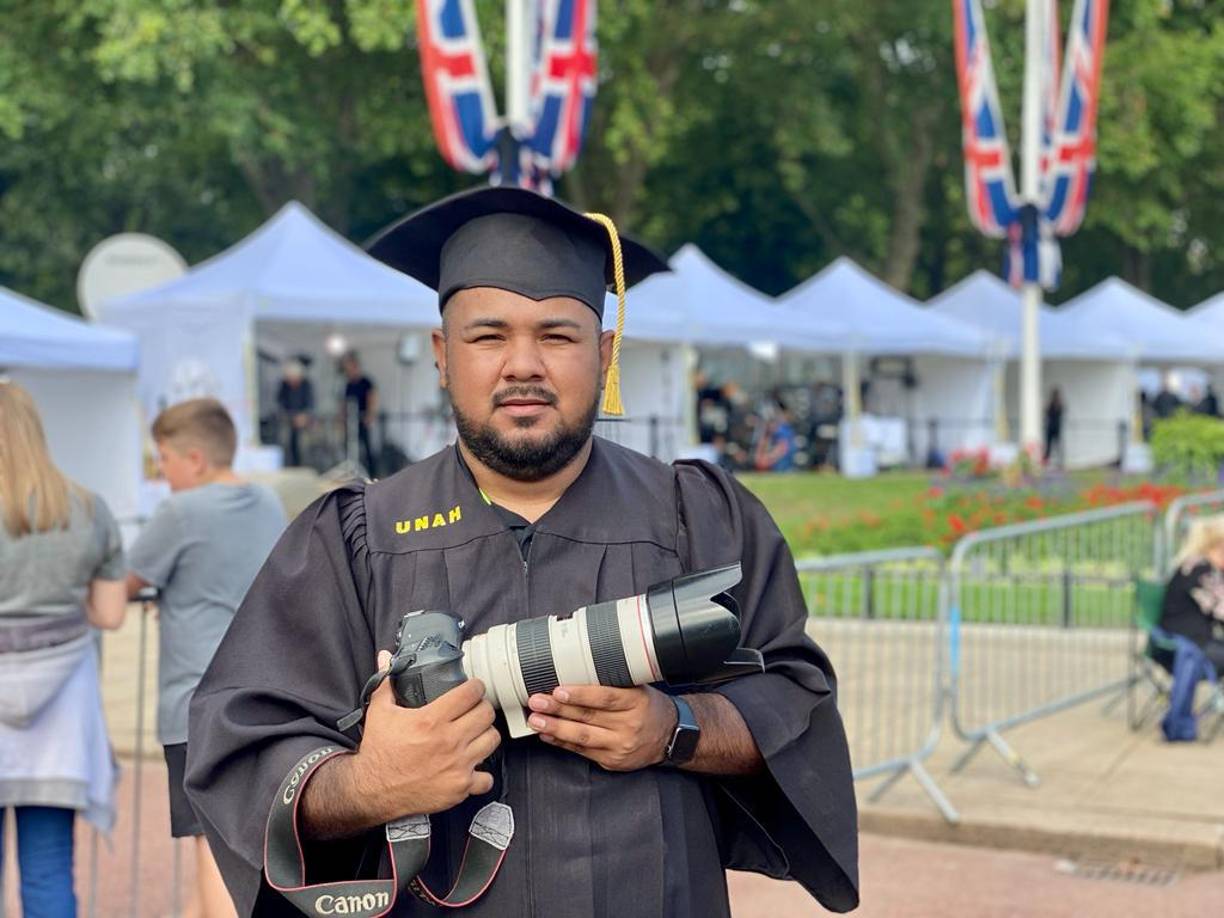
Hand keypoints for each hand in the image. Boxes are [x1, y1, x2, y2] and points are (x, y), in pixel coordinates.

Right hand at [351, 651, 499, 817]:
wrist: (372, 790)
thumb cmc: (378, 751)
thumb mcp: (379, 712)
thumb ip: (386, 682)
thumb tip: (385, 657)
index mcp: (431, 720)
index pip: (470, 693)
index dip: (475, 687)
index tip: (473, 688)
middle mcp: (449, 741)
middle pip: (486, 714)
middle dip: (482, 708)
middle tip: (475, 709)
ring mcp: (457, 765)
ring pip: (492, 741)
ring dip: (485, 735)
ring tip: (476, 734)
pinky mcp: (459, 787)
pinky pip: (486, 779)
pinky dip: (482, 774)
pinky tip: (472, 767)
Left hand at [526, 684, 677, 771]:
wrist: (670, 736)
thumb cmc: (649, 707)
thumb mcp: (638, 689)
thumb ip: (612, 684)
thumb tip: (575, 671)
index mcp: (636, 702)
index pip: (605, 698)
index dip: (580, 694)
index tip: (559, 690)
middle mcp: (629, 725)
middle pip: (588, 717)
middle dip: (558, 709)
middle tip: (537, 702)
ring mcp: (620, 746)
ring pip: (582, 737)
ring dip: (555, 728)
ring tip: (536, 720)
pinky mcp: (612, 761)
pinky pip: (583, 752)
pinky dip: (563, 742)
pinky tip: (548, 735)